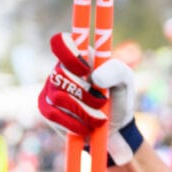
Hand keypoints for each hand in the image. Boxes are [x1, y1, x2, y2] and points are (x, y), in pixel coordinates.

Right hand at [38, 32, 141, 164]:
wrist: (114, 129)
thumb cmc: (118, 98)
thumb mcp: (125, 81)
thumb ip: (115, 71)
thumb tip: (94, 77)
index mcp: (79, 56)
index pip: (61, 43)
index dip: (69, 55)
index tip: (85, 70)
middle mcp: (61, 69)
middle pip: (61, 74)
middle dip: (85, 93)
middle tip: (102, 102)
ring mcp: (51, 89)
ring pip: (58, 96)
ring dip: (84, 111)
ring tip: (99, 119)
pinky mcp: (46, 109)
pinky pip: (52, 115)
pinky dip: (73, 124)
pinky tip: (86, 127)